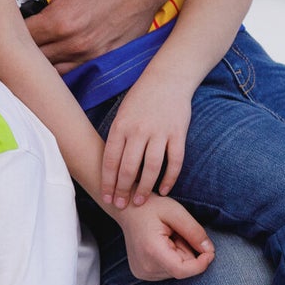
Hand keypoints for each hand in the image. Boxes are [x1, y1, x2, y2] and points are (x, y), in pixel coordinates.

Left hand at [14, 0, 180, 71]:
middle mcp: (75, 43)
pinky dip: (63, 65)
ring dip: (41, 62)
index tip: (4, 27)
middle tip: (12, 39)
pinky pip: (76, 70)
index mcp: (59, 20)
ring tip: (31, 49)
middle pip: (33, 59)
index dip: (7, 33)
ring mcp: (93, 53)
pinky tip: (55, 55)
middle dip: (20, 50)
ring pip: (54, 70)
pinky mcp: (107, 56)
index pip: (19, 39)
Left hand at [101, 77, 192, 206]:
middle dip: (123, 190)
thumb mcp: (122, 115)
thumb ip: (117, 139)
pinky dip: (170, 178)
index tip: (106, 197)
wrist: (167, 79)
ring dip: (145, 188)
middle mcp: (138, 131)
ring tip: (140, 202)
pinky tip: (164, 190)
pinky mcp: (178, 134)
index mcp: (120, 126)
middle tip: (121, 205)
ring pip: (151, 168)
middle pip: (128, 168)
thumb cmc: (141, 99)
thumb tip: (110, 167)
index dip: (107, 182)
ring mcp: (159, 132)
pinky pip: (175, 161)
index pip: (110, 160)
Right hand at [114, 195, 213, 281]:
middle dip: (188, 253)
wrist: (127, 210)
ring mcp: (142, 272)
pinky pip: (168, 271)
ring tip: (168, 238)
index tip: (210, 251)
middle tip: (177, 233)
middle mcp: (145, 267)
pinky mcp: (142, 273)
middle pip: (182, 270)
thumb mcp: (176, 212)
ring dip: (180, 256)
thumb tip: (209, 251)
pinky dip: (172, 259)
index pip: (182, 271)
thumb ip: (194, 232)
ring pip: (177, 271)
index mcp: (151, 251)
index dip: (201, 264)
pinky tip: (162, 245)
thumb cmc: (151, 207)